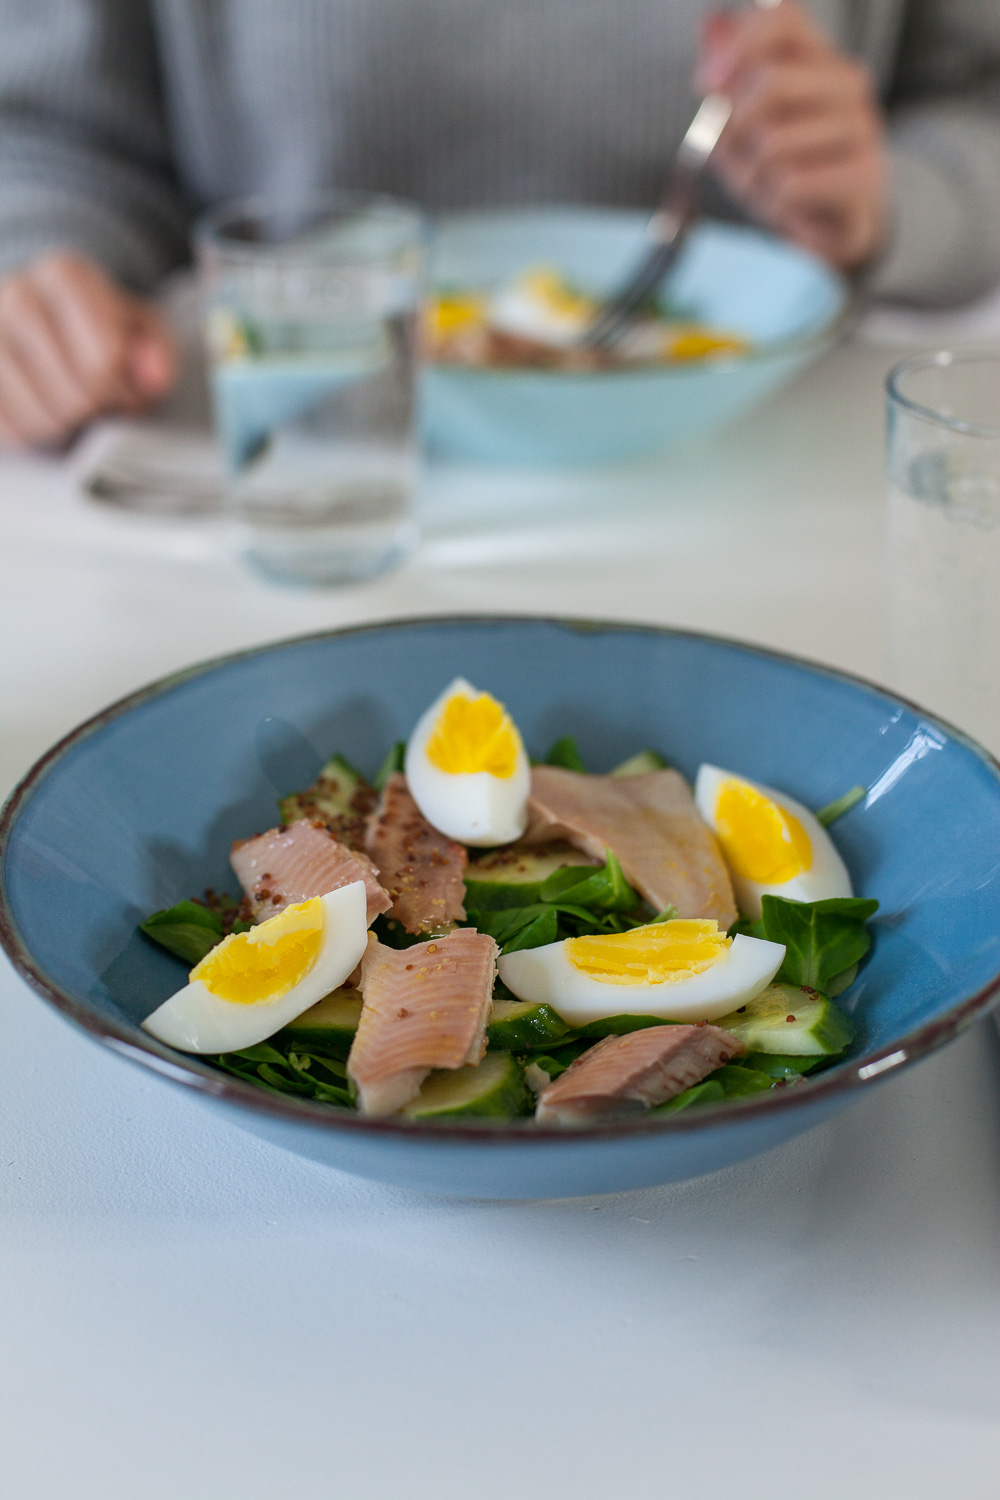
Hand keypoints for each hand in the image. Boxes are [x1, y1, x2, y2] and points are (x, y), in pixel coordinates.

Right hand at [0, 251, 176, 448]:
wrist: (39, 318)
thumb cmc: (96, 327)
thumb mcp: (140, 329)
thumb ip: (158, 352)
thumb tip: (154, 378)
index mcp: (66, 276)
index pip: (105, 360)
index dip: (125, 391)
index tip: (124, 388)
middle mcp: (17, 295)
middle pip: (76, 395)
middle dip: (97, 411)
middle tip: (98, 402)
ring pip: (40, 418)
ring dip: (65, 427)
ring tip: (67, 404)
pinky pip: (8, 430)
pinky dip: (30, 435)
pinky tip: (37, 410)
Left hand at [697, 2, 887, 270]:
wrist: (834, 230)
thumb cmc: (787, 168)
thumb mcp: (744, 123)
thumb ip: (728, 75)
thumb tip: (712, 22)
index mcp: (819, 59)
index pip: (783, 19)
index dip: (737, 45)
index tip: (704, 83)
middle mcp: (847, 83)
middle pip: (770, 82)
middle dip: (734, 129)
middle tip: (738, 157)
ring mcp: (861, 128)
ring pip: (774, 143)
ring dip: (753, 176)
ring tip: (767, 187)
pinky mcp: (863, 177)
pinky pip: (792, 185)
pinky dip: (775, 203)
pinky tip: (789, 207)